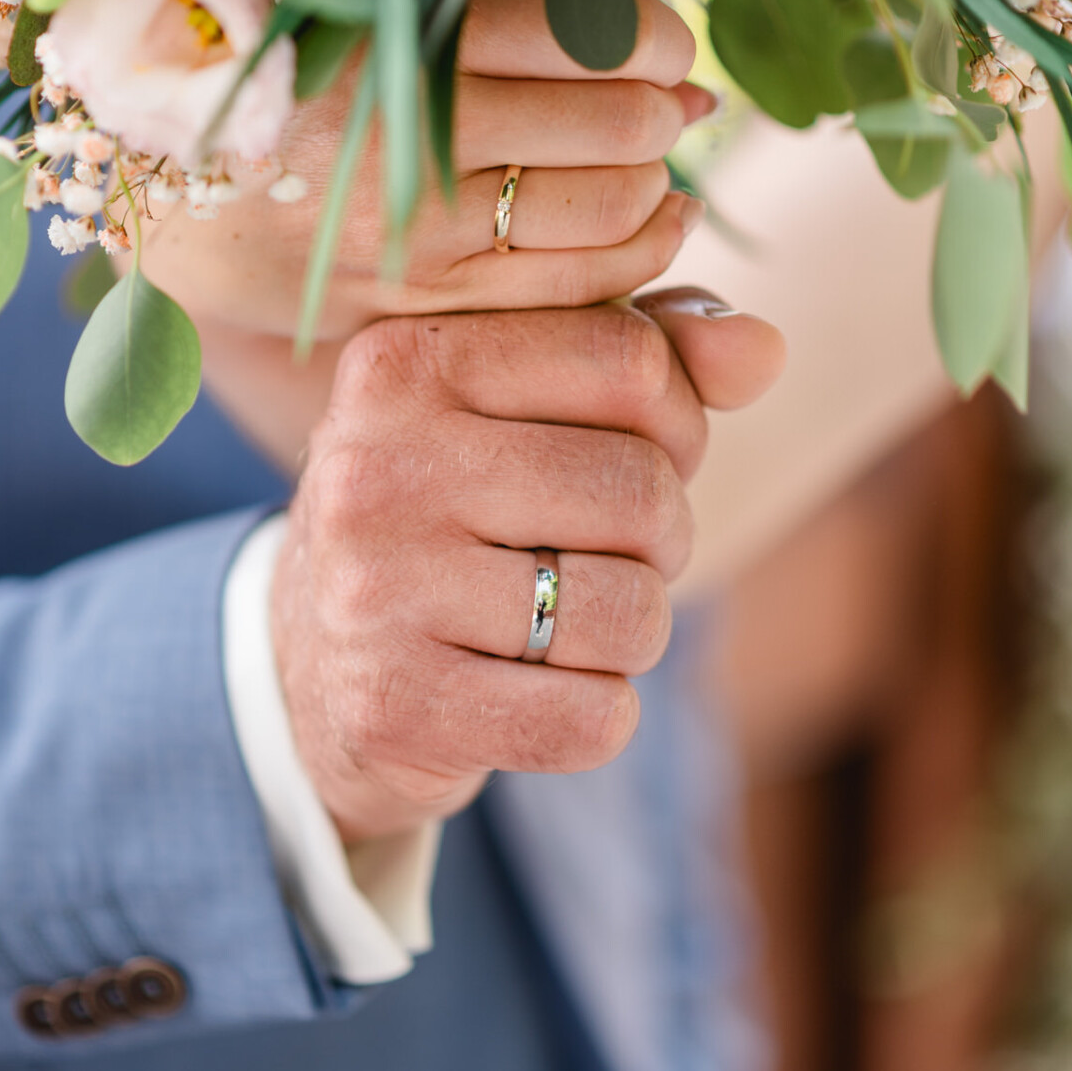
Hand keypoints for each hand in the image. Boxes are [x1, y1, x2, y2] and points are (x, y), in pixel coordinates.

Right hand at [139, 0, 706, 344]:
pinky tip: (651, 218)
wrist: (170, 193)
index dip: (653, 34)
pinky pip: (584, 284)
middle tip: (656, 99)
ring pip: (613, 205)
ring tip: (641, 155)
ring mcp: (418, 231)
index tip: (657, 40)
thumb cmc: (285, 71)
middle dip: (660, 106)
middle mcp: (409, 136)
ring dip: (654, 175)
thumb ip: (506, 5)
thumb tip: (675, 60)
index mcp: (393, 33)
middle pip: (618, 121)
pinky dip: (643, 245)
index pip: (588, 30)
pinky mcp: (426, 302)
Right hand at [272, 291, 784, 843]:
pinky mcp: (393, 709)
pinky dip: (597, 717)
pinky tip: (536, 692)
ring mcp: (373, 593)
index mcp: (403, 362)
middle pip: (641, 491)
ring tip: (568, 623)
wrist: (307, 665)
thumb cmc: (449, 511)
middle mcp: (373, 466)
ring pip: (630, 614)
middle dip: (660, 538)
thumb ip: (648, 356)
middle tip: (602, 554)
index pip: (630, 361)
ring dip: (633, 633)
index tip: (638, 453)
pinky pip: (593, 721)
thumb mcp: (519, 407)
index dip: (677, 419)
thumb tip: (765, 349)